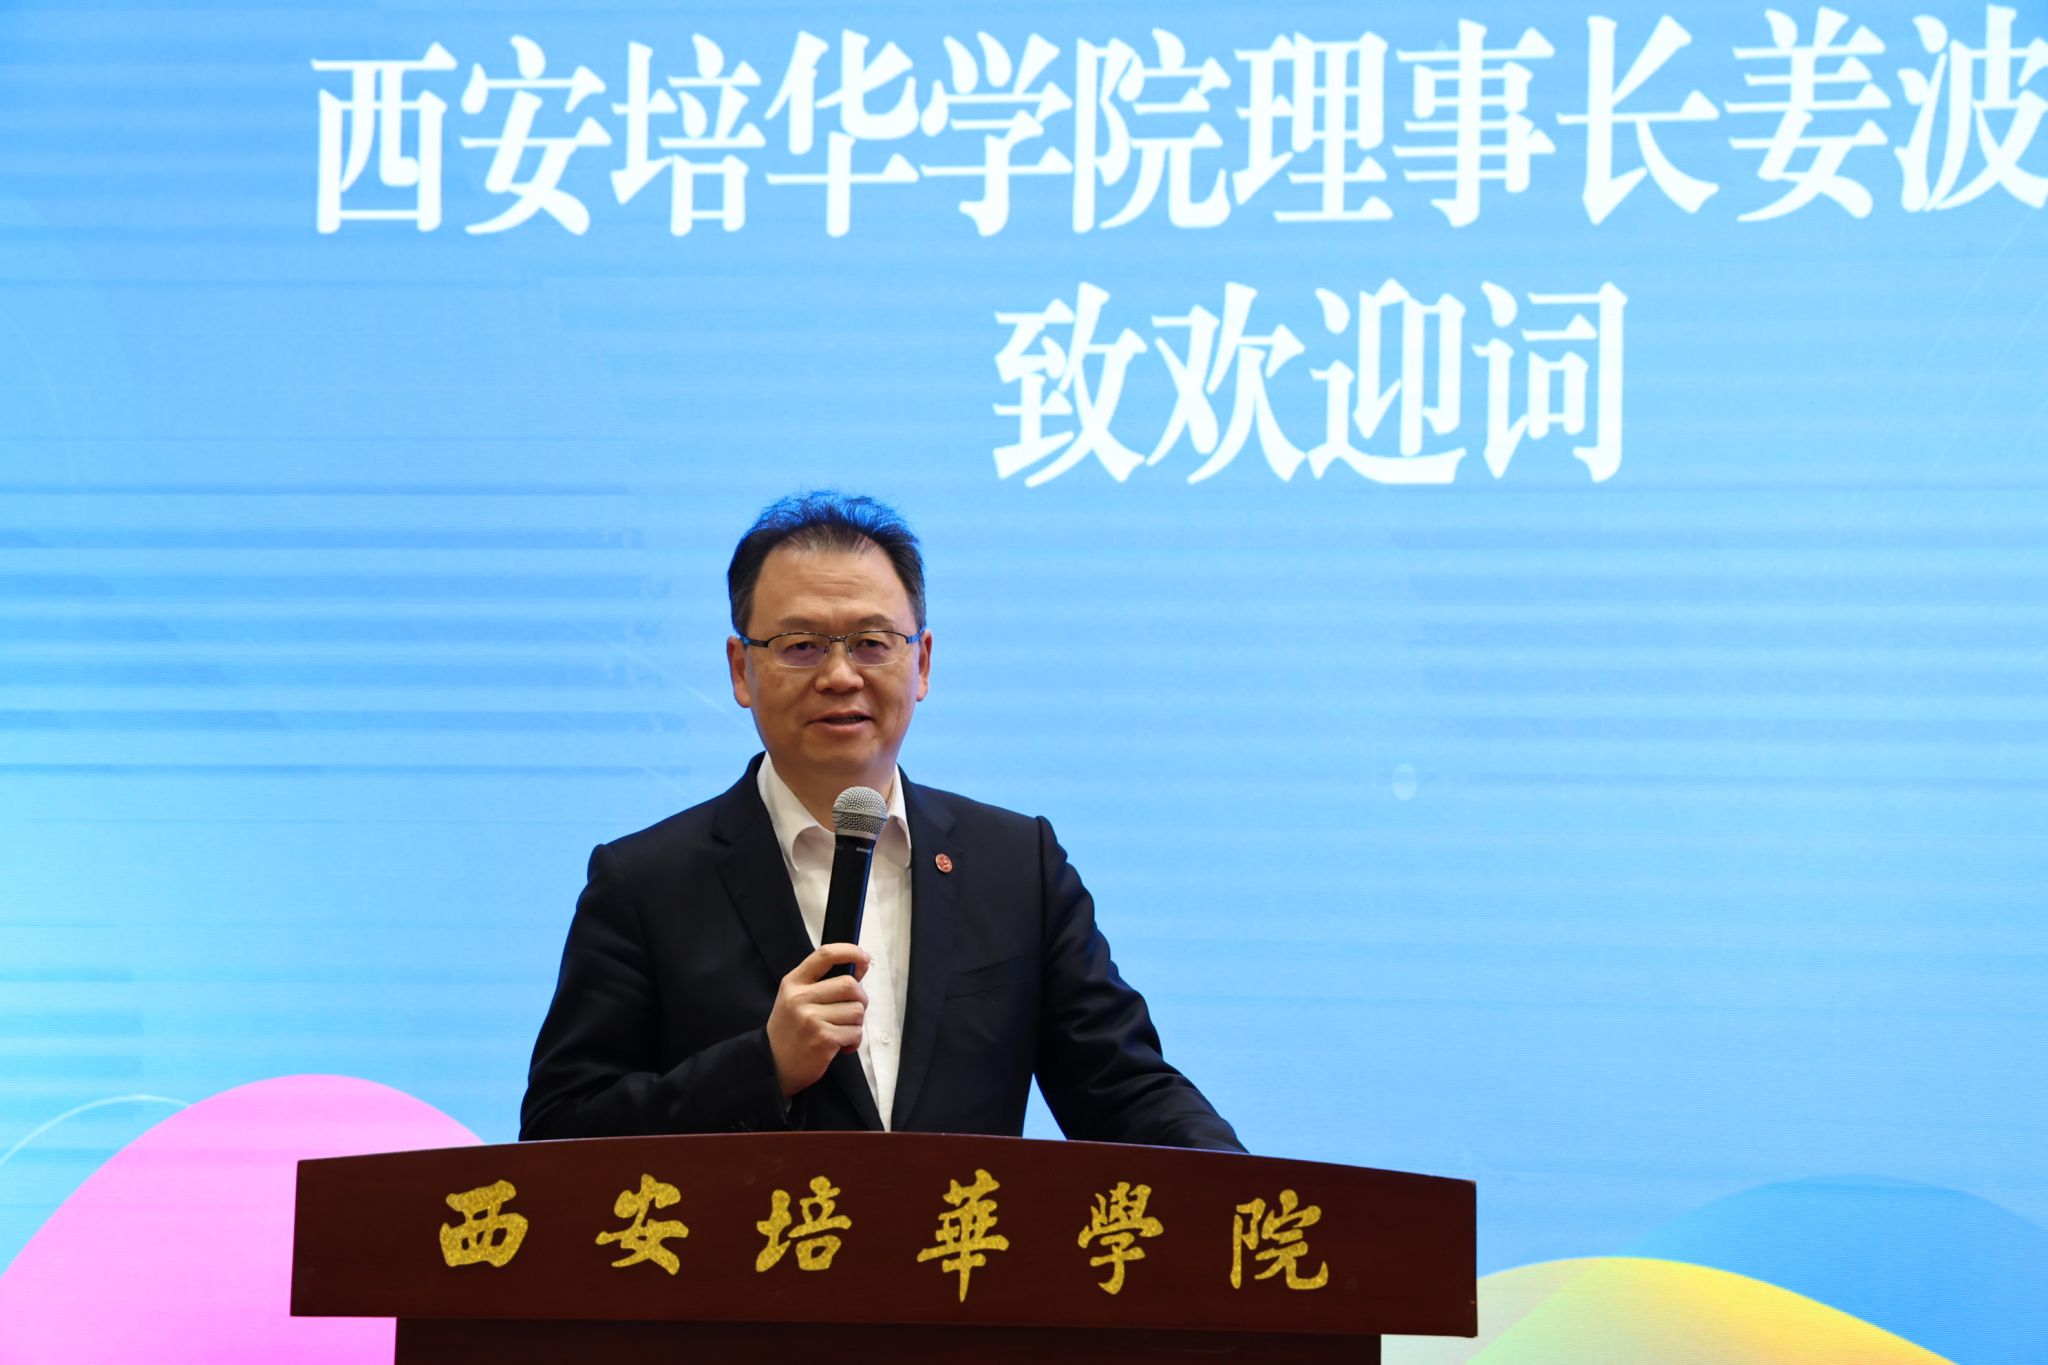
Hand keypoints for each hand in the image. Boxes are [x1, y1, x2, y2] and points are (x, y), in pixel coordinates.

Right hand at [766, 943, 868, 1097]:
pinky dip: (853, 1040)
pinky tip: (840, 1044)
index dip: (850, 951)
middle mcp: (800, 998)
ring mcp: (811, 1019)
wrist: (773, 1064)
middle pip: (849, 984)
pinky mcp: (823, 1039)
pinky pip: (855, 1033)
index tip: (863, 957)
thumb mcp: (795, 998)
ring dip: (856, 1022)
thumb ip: (822, 982)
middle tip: (853, 1008)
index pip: (825, 955)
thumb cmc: (790, 1030)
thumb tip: (860, 966)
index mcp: (793, 982)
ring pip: (856, 1010)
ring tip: (840, 1029)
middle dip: (860, 997)